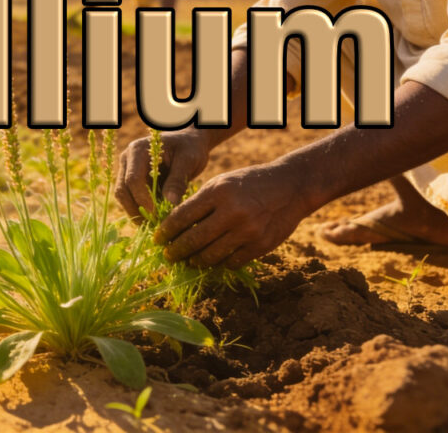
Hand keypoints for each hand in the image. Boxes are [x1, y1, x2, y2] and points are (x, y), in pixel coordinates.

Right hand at [115, 129, 211, 218]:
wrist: (187, 142)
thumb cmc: (189, 147)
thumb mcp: (188, 161)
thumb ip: (177, 181)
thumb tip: (169, 204)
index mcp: (138, 150)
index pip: (133, 179)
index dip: (143, 200)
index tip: (157, 216)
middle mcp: (127, 160)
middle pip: (123, 190)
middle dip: (136, 210)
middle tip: (155, 227)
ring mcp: (127, 170)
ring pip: (123, 197)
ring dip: (136, 213)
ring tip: (155, 226)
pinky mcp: (131, 181)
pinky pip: (130, 199)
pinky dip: (140, 211)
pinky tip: (155, 220)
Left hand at [154, 163, 308, 268]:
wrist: (290, 187)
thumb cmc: (250, 183)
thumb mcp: (222, 183)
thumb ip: (201, 202)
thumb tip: (175, 227)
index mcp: (217, 192)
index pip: (182, 217)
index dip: (166, 231)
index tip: (157, 239)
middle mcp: (231, 212)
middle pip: (194, 240)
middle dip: (176, 251)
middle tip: (168, 256)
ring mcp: (247, 231)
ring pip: (211, 256)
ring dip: (196, 261)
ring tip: (189, 261)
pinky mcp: (260, 246)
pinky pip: (232, 262)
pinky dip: (220, 263)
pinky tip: (214, 260)